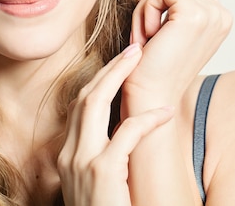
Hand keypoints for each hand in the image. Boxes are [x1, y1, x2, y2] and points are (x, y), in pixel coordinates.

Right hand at [57, 44, 173, 205]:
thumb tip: (126, 130)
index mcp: (69, 156)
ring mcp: (82, 163)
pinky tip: (165, 112)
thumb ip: (106, 157)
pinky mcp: (102, 174)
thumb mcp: (99, 184)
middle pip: (84, 96)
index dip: (100, 81)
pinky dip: (146, 119)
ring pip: (94, 103)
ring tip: (141, 59)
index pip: (79, 106)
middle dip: (109, 69)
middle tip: (133, 49)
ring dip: (119, 76)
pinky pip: (125, 134)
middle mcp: (70, 155)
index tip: (121, 64)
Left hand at [123, 0, 231, 111]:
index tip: (154, 26)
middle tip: (146, 32)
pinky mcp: (195, 14)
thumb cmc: (152, 65)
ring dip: (146, 5)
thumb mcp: (172, 27)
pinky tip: (148, 36)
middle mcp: (222, 14)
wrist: (150, 96)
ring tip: (146, 35)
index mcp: (220, 17)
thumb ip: (180, 0)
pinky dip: (146, 8)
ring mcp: (212, 14)